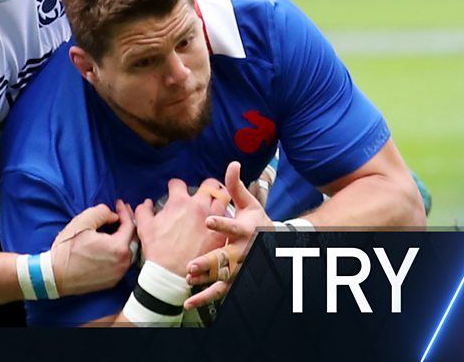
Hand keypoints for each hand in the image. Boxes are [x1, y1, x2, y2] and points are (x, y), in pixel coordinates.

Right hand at [50, 200, 134, 296]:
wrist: (55, 276)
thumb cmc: (67, 250)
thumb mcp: (82, 222)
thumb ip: (102, 213)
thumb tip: (113, 216)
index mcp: (118, 248)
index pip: (130, 225)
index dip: (125, 211)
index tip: (119, 203)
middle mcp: (123, 263)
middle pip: (133, 239)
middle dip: (128, 223)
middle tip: (122, 212)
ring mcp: (118, 274)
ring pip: (129, 252)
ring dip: (125, 237)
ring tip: (118, 226)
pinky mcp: (112, 281)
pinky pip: (122, 262)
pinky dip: (120, 251)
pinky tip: (112, 244)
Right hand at [136, 179, 222, 276]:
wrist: (170, 274)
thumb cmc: (157, 250)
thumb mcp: (144, 227)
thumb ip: (144, 211)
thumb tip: (146, 203)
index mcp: (179, 202)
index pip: (178, 183)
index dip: (174, 186)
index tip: (174, 190)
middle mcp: (198, 206)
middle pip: (209, 184)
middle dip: (206, 186)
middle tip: (203, 193)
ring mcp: (212, 219)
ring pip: (223, 199)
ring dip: (219, 200)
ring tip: (215, 205)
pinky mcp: (220, 234)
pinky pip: (228, 219)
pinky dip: (224, 218)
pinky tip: (220, 223)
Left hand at [184, 161, 272, 309]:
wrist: (275, 246)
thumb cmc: (258, 222)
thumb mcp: (250, 204)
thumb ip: (236, 186)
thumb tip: (232, 163)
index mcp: (245, 230)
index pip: (233, 226)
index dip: (221, 224)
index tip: (208, 221)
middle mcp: (243, 251)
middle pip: (226, 257)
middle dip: (209, 262)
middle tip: (192, 265)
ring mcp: (240, 268)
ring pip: (222, 277)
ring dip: (206, 280)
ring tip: (189, 280)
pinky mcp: (235, 281)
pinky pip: (219, 292)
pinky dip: (204, 298)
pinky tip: (188, 302)